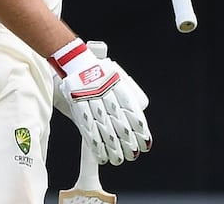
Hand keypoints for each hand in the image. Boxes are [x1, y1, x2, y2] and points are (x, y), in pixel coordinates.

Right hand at [50, 38, 151, 165]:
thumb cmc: (99, 72)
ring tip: (118, 159)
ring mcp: (93, 102)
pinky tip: (101, 154)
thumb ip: (125, 98)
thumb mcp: (117, 79)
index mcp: (120, 89)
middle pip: (120, 124)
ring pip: (105, 129)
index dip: (140, 130)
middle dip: (128, 142)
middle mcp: (108, 97)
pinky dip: (95, 144)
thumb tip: (136, 119)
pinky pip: (88, 128)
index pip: (133, 112)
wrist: (77, 62)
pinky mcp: (80, 108)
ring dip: (112, 147)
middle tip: (133, 154)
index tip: (145, 142)